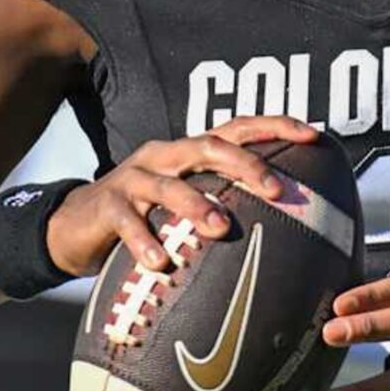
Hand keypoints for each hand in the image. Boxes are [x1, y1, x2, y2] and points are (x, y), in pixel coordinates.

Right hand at [44, 116, 318, 276]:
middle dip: (246, 165)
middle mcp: (165, 156)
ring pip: (169, 184)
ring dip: (197, 205)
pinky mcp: (108, 206)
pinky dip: (144, 241)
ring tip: (220, 229)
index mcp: (189, 152)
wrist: (75, 226)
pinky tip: (159, 263)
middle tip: (278, 189)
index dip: (275, 126)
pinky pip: (128, 220)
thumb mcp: (185, 204)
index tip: (314, 135)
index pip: (238, 128)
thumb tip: (289, 232)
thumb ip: (224, 207)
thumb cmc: (147, 217)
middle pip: (209, 145)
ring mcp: (134, 178)